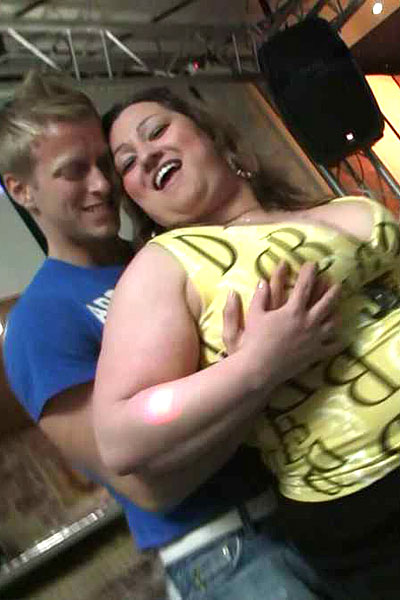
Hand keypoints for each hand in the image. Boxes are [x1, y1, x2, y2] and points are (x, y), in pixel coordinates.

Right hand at [223, 262, 342, 391]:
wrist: (260, 368)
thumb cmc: (254, 341)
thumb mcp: (253, 315)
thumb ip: (260, 297)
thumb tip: (262, 280)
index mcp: (293, 310)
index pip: (304, 286)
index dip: (309, 273)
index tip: (313, 264)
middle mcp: (308, 322)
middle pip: (326, 302)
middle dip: (332, 290)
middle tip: (336, 282)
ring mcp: (314, 339)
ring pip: (332, 322)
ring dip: (337, 312)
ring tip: (339, 307)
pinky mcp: (315, 354)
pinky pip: (331, 346)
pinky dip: (338, 340)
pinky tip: (341, 337)